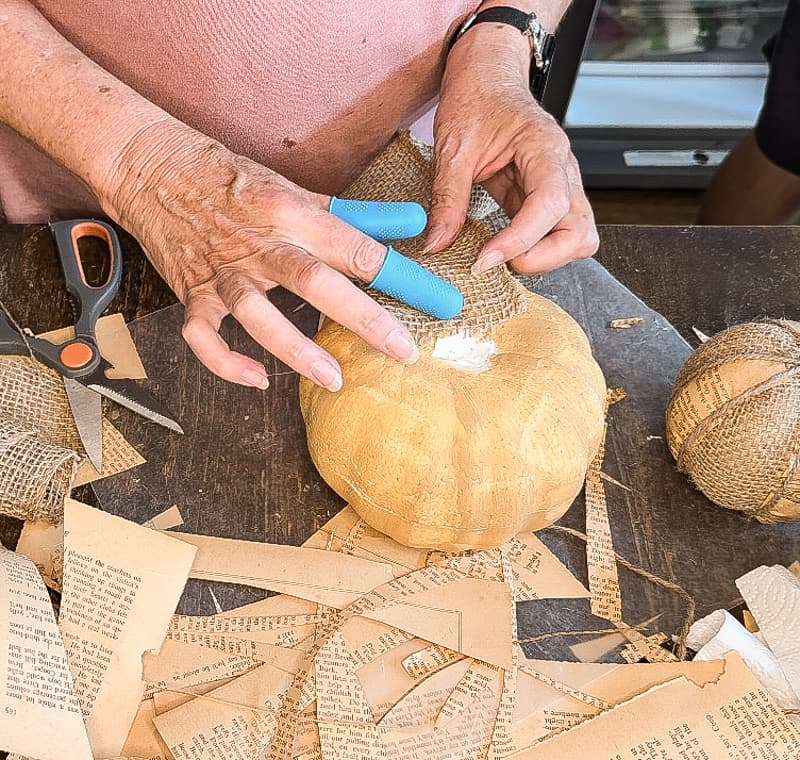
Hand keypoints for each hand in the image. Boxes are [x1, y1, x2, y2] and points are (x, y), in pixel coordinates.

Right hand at [102, 122, 418, 389]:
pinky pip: (204, 338)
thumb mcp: (293, 187)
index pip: (356, 247)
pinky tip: (258, 381)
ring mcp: (222, 272)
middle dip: (365, 319)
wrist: (152, 167)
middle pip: (316, 282)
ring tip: (335, 379)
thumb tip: (408, 223)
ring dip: (297, 350)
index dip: (402, 277)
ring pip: (259, 315)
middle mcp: (259, 243)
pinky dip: (227, 364)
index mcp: (290, 212)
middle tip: (403, 351)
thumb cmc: (231, 178)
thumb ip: (351, 213)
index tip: (439, 303)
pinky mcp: (193, 294)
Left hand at [426, 31, 597, 274]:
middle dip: (543, 258)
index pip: (550, 205)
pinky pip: (557, 234)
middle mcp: (562, 170)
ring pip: (578, 237)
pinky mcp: (546, 198)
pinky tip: (505, 248)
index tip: (485, 259)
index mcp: (544, 148)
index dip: (519, 240)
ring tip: (503, 256)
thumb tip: (436, 243)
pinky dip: (537, 249)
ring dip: (546, 258)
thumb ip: (447, 198)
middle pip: (579, 232)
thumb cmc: (476, 99)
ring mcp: (560, 186)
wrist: (486, 77)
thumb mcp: (454, 147)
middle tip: (498, 261)